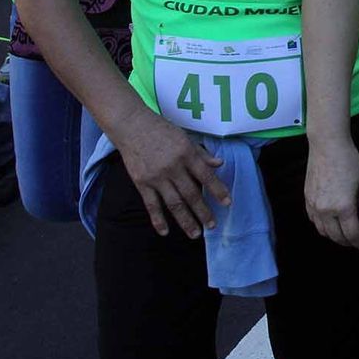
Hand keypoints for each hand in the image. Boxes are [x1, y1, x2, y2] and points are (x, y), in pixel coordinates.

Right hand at [111, 110, 228, 238]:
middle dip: (203, 212)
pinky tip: (165, 232)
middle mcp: (173, 167)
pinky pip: (151, 205)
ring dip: (186, 221)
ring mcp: (156, 176)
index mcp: (186, 153)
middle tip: (212, 226)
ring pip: (174, 204)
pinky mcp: (142, 182)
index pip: (206, 176)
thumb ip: (201, 154)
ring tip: (195, 234)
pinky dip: (158, 220)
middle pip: (192, 194)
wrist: (131, 125)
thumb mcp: (185, 137)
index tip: (227, 203)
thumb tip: (219, 164)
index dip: (218, 190)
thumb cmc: (161, 129)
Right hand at [304, 141, 358, 250]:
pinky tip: (331, 223)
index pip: (353, 234)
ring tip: (346, 234)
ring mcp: (314, 206)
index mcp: (343, 207)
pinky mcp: (307, 200)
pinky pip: (314, 221)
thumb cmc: (349, 161)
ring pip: (324, 232)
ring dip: (336, 237)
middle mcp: (326, 210)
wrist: (327, 145)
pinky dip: (324, 227)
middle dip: (350, 243)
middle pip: (337, 237)